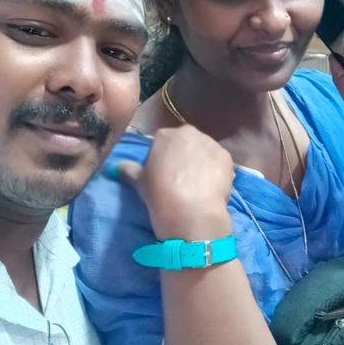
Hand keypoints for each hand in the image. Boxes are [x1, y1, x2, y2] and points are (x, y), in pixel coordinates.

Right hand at [116, 125, 233, 240]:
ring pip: (204, 151)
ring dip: (201, 163)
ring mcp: (210, 143)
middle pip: (186, 143)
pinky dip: (215, 171)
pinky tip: (210, 187)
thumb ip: (128, 169)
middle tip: (180, 179)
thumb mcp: (139, 182)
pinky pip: (219, 162)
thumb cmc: (160, 194)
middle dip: (184, 156)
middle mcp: (189, 133)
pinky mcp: (227, 157)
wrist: (191, 211)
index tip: (163, 174)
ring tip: (197, 185)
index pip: (162, 141)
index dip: (162, 158)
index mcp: (165, 134)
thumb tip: (116, 166)